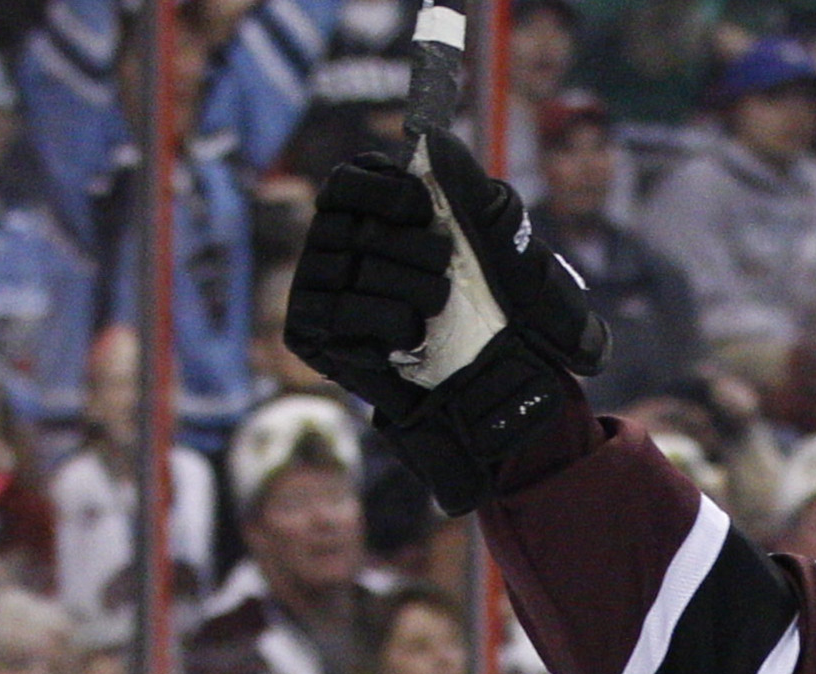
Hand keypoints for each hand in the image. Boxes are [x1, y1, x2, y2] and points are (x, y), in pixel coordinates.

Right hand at [284, 132, 607, 513]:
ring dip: (417, 293)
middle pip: (359, 224)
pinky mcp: (310, 333)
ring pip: (359, 268)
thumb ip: (475, 193)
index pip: (350, 178)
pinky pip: (348, 313)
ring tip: (434, 314)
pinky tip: (410, 340)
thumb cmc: (498, 314)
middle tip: (445, 279)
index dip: (390, 192)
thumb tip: (436, 140)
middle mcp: (329, 244)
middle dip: (422, 253)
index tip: (425, 210)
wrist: (494, 390)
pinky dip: (394, 326)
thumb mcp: (505, 247)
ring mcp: (314, 288)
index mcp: (364, 214)